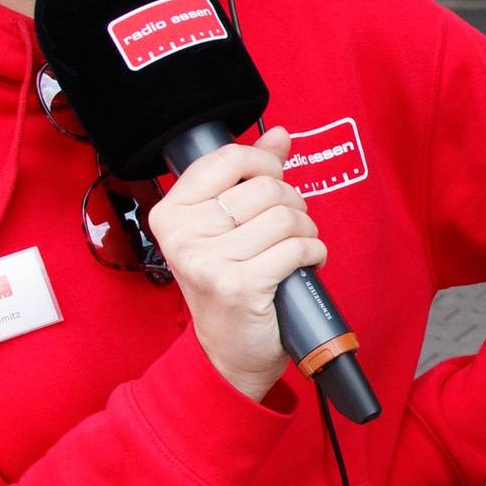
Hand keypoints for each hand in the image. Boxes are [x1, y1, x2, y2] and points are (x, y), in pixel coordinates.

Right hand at [146, 127, 325, 400]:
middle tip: (289, 227)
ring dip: (305, 231)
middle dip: (292, 204)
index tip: (275, 179)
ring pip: (285, 218)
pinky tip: (305, 263)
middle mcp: (183, 235)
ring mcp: (208, 262)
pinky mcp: (239, 287)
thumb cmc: (229, 282)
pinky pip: (296, 248)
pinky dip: (313, 253)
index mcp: (172, 212)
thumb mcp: (227, 226)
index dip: (266, 163)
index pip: (230, 158)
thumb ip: (249, 175)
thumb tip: (279, 134)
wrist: (229, 350)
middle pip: (265, 188)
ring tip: (296, 247)